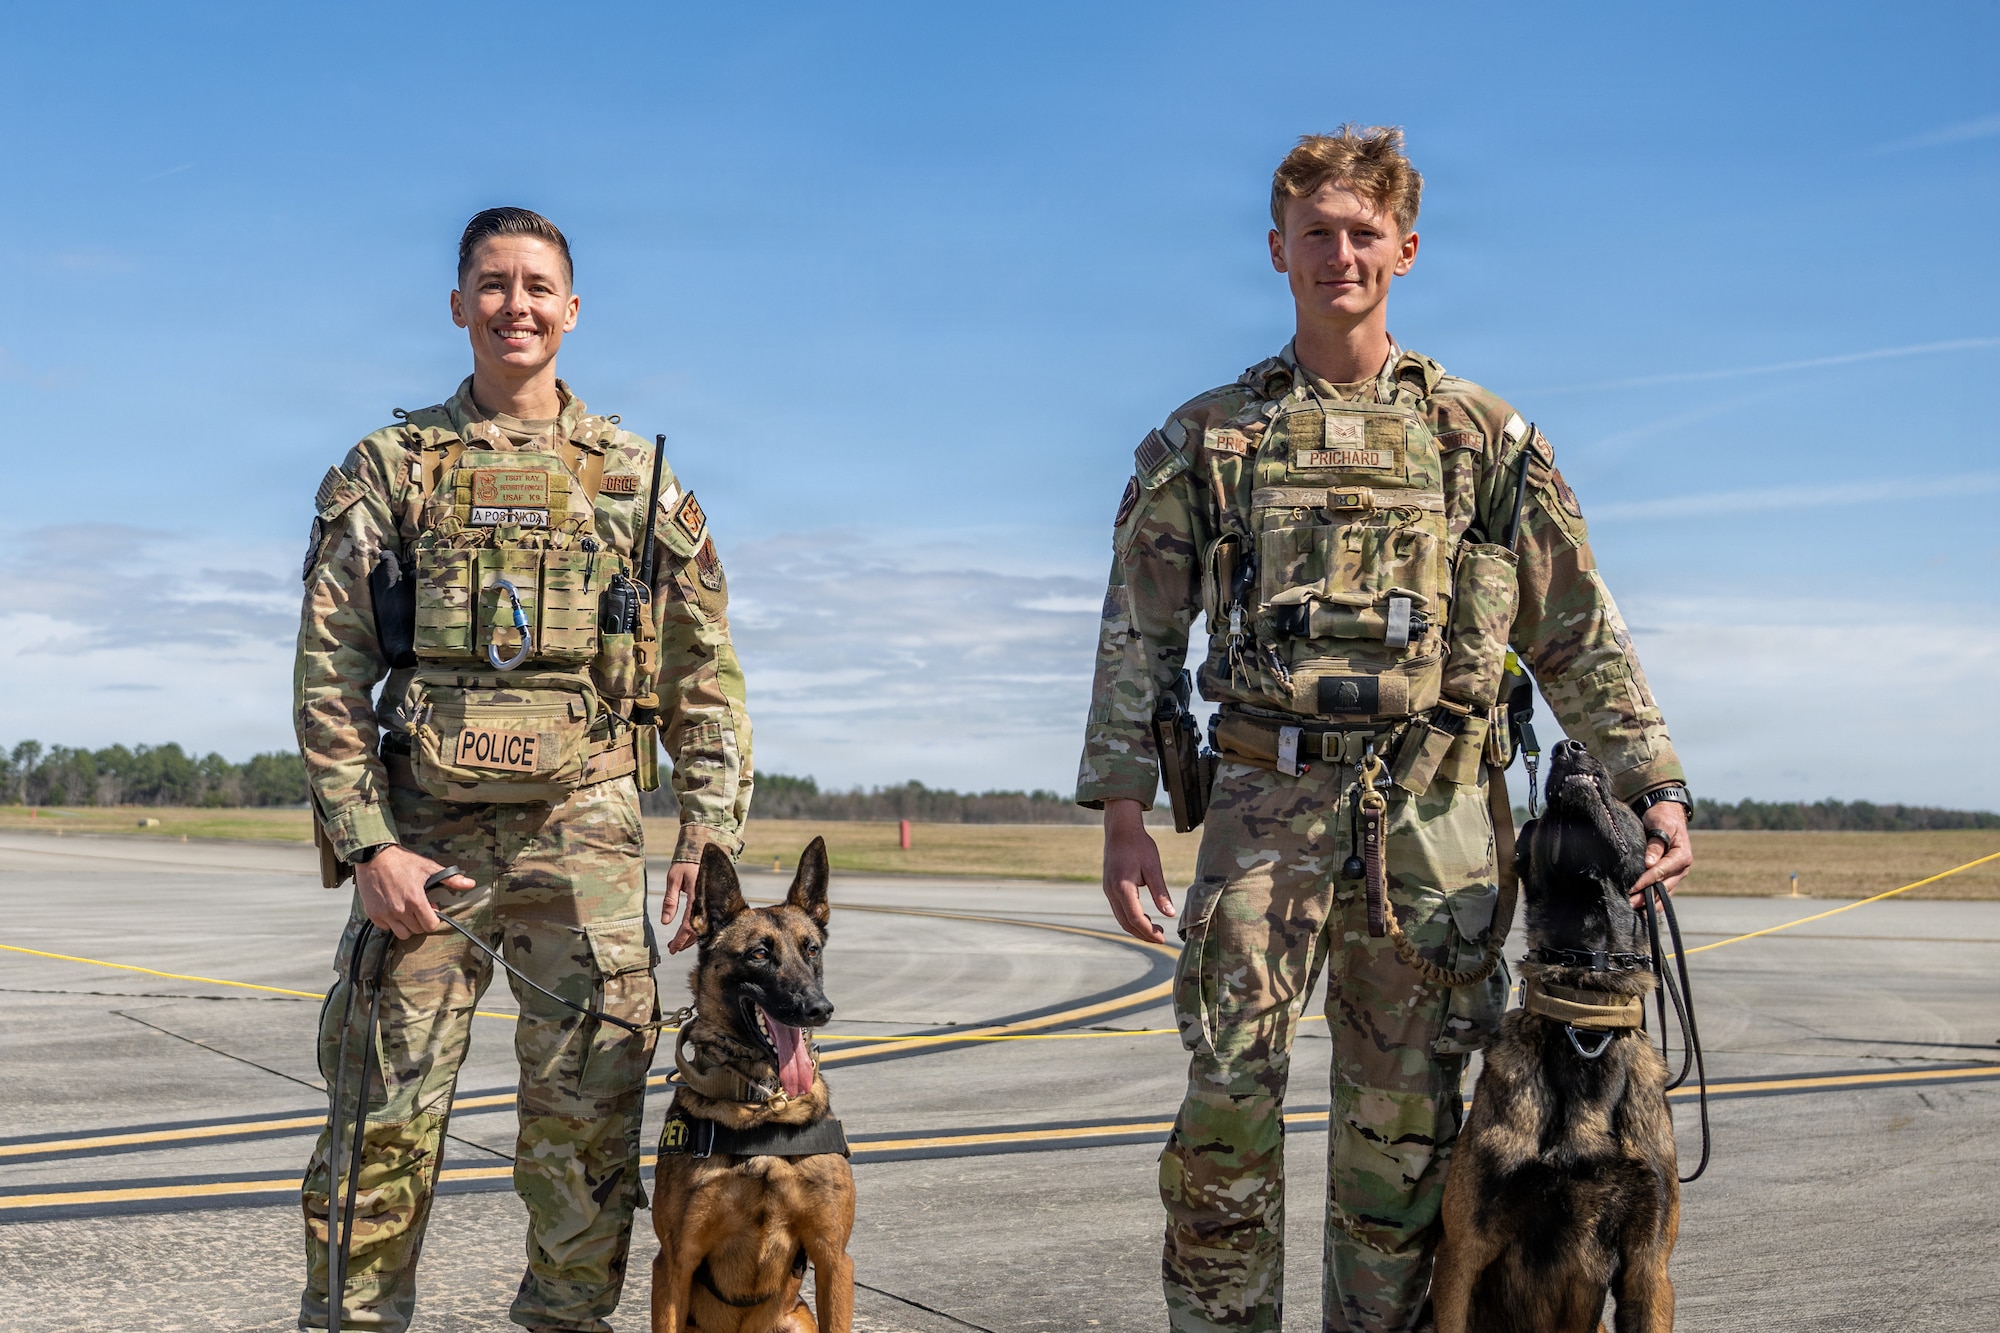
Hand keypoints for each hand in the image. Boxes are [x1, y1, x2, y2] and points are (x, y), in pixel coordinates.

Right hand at [353, 845, 471, 938]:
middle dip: (421, 921)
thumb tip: (471, 884)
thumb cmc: (402, 861)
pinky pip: (386, 928)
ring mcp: (385, 914)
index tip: (430, 909)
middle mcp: (400, 910)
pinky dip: (390, 922)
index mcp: (415, 900)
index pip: (430, 925)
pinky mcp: (373, 914)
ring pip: (402, 933)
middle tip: (418, 907)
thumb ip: (450, 878)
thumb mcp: (428, 867)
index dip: (433, 918)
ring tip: (406, 911)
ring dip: (406, 925)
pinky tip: (392, 908)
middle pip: (417, 930)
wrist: (374, 856)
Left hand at [662, 859, 700, 952]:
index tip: (672, 948)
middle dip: (684, 942)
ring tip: (676, 944)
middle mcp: (705, 902)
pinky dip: (695, 929)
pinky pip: (703, 920)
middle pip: (696, 929)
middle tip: (672, 949)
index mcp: (696, 897)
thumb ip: (670, 901)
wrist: (700, 853)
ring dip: (689, 938)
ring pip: (701, 927)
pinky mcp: (708, 902)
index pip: (688, 924)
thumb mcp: (673, 880)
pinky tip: (686, 934)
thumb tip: (665, 922)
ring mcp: (708, 902)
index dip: (680, 938)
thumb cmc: (684, 865)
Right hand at [1103, 799, 1175, 943]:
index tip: (1163, 938)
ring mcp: (1108, 890)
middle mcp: (1111, 891)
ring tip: (1155, 931)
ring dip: (1137, 928)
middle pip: (1126, 922)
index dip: (1149, 932)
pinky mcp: (1109, 888)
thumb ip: (1160, 892)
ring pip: (1121, 918)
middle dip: (1143, 934)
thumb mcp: (1153, 867)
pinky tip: (1144, 918)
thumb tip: (1170, 914)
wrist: (1120, 830)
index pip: (1136, 918)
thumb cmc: (1139, 845)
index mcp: (1123, 887)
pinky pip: (1119, 910)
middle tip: (1161, 938)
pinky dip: (1131, 919)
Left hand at [1630, 799, 1691, 906]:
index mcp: (1682, 856)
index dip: (1646, 880)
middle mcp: (1682, 868)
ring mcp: (1676, 874)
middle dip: (1646, 896)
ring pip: (1664, 893)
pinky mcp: (1670, 877)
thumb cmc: (1663, 818)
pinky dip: (1652, 900)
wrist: (1667, 814)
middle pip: (1664, 887)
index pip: (1662, 871)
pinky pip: (1662, 892)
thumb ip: (1656, 843)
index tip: (1632, 887)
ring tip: (1632, 909)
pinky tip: (1640, 907)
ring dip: (1649, 902)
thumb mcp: (1661, 825)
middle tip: (1629, 904)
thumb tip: (1649, 863)